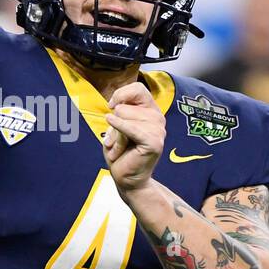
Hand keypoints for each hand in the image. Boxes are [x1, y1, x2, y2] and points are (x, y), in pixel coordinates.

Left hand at [103, 82, 164, 197]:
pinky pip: (130, 128)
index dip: (121, 94)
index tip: (112, 106)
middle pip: (125, 105)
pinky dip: (118, 126)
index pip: (138, 88)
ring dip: (114, 134)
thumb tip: (118, 107)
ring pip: (124, 116)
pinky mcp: (154, 142)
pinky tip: (110, 122)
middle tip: (116, 141)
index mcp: (150, 111)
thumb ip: (121, 111)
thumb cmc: (121, 153)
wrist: (128, 180)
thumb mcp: (117, 127)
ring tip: (118, 147)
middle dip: (113, 122)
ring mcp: (158, 130)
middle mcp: (157, 118)